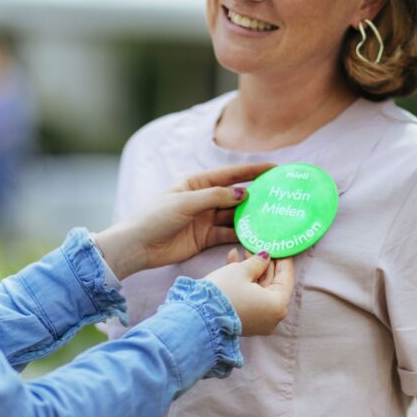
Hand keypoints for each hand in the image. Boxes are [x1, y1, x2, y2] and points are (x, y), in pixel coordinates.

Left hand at [92, 163, 273, 278]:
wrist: (137, 247)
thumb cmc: (155, 217)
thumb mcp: (185, 202)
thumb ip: (215, 197)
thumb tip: (244, 193)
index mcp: (196, 183)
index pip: (230, 175)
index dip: (252, 171)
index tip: (273, 169)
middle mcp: (204, 199)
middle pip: (235, 196)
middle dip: (256, 196)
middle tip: (279, 196)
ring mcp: (205, 219)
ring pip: (234, 216)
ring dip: (251, 217)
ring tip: (273, 217)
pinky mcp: (205, 238)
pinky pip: (228, 234)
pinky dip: (241, 235)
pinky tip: (257, 235)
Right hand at [205, 248, 294, 335]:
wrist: (198, 317)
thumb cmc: (224, 293)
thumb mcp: (242, 270)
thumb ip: (258, 261)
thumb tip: (266, 256)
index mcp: (278, 305)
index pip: (286, 277)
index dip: (283, 258)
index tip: (280, 246)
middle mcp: (272, 317)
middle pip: (273, 283)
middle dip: (264, 263)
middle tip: (257, 246)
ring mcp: (259, 321)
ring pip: (260, 290)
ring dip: (252, 270)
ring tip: (243, 251)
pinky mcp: (246, 321)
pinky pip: (251, 298)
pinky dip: (245, 282)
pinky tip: (234, 262)